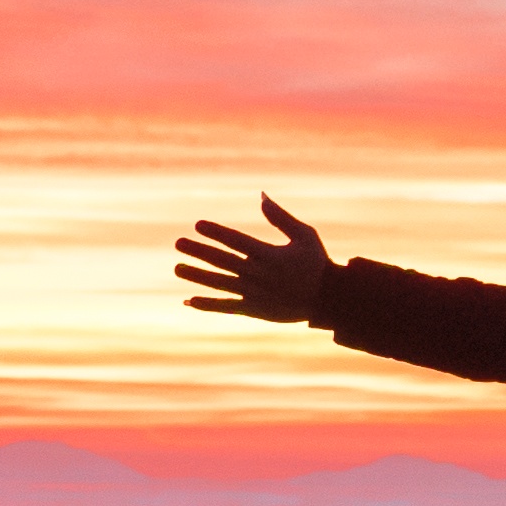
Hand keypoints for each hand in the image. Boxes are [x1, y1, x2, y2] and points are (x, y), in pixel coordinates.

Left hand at [171, 197, 342, 323]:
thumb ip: (281, 217)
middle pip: (222, 260)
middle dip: (199, 251)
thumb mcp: (305, 234)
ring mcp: (254, 294)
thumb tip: (261, 195)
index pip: (235, 240)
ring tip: (177, 268)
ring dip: (197, 276)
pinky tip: (189, 300)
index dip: (215, 232)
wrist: (328, 300)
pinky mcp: (254, 310)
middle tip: (178, 243)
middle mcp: (257, 274)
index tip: (198, 225)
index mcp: (268, 254)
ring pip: (219, 283)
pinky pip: (226, 307)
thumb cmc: (317, 263)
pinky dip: (207, 305)